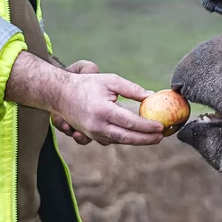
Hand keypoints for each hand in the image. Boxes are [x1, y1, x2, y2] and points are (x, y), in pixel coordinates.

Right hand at [5, 53, 164, 146]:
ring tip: (153, 137)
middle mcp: (97, 126)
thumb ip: (131, 89)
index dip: (147, 126)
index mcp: (103, 111)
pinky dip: (125, 139)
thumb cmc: (87, 84)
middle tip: (161, 137)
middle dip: (146, 139)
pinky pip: (111, 140)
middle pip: (127, 138)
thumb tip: (151, 95)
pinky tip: (136, 135)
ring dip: (137, 141)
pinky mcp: (90, 136)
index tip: (161, 126)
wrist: (60, 94)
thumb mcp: (110, 81)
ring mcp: (93, 134)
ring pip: (120, 141)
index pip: (130, 122)